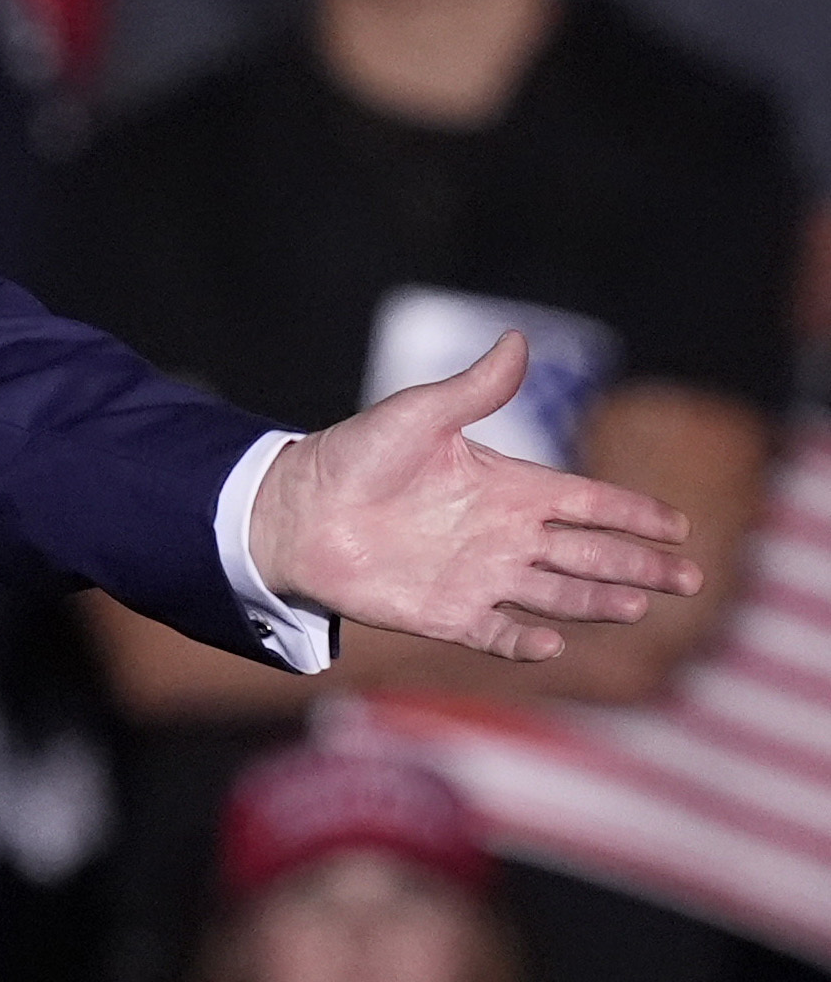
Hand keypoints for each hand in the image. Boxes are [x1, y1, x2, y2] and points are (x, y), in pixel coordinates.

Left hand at [250, 332, 700, 661]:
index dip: (632, 513)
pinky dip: (526, 642)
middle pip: (588, 553)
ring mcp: (478, 577)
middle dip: (639, 565)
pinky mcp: (446, 613)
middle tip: (688, 579)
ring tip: (637, 606)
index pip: (586, 502)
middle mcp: (502, 535)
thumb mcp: (420, 414)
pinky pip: (499, 634)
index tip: (678, 525)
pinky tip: (553, 642)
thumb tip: (518, 339)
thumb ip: (476, 389)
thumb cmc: (354, 455)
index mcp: (505, 486)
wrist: (294, 510)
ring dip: (596, 601)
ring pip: (557, 594)